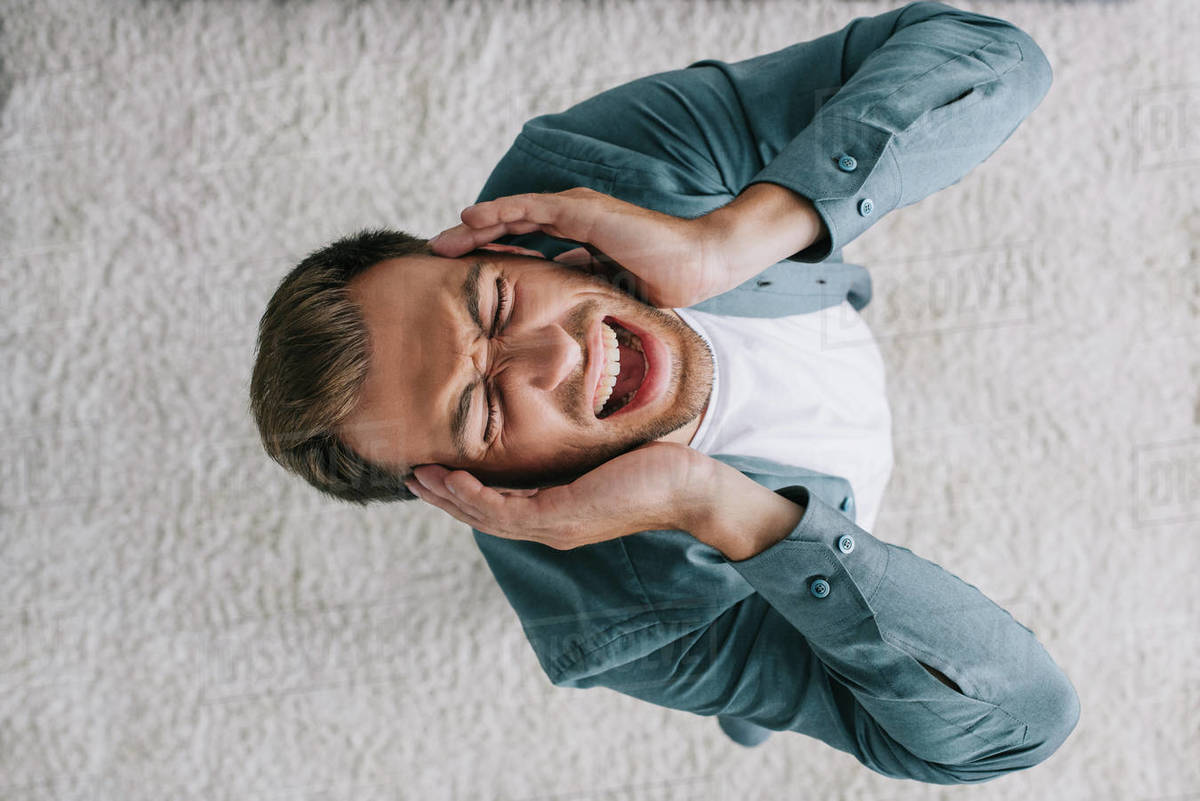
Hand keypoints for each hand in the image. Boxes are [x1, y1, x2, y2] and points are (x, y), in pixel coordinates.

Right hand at [404, 441, 718, 549]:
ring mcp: (555, 526)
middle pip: (482, 517)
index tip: (433, 472)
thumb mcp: (602, 456)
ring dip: (448, 498)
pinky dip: (473, 497)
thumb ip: (573, 452)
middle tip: (409, 477)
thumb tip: (554, 424)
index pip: (498, 507)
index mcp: (558, 515)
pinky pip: (505, 510)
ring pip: (486, 517)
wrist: (693, 488)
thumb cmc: (657, 467)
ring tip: (418, 477)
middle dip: (443, 499)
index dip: (461, 494)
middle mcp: (551, 527)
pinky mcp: (563, 516)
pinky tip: (451, 478)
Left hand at [429, 187, 733, 308]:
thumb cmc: (663, 283)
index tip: (462, 274)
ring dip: (475, 227)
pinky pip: (531, 209)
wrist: (698, 265)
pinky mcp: (582, 210)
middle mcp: (573, 220)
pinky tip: (471, 218)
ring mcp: (577, 212)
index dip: (493, 255)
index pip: (525, 246)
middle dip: (473, 241)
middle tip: (438, 254)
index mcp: (579, 241)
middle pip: (511, 228)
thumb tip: (554, 311)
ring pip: (513, 215)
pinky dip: (499, 211)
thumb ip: (582, 291)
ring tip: (443, 240)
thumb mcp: (608, 292)